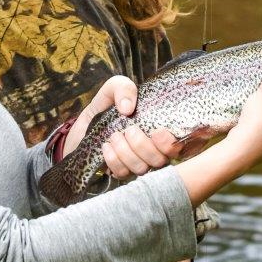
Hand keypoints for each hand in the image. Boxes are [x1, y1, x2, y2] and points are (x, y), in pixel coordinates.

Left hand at [63, 75, 179, 179]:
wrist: (84, 123)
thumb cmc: (107, 106)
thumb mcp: (114, 88)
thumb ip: (124, 88)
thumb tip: (128, 108)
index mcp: (158, 130)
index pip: (176, 146)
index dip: (169, 144)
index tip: (157, 131)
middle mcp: (152, 150)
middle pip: (159, 160)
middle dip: (142, 145)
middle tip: (128, 130)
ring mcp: (137, 163)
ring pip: (141, 168)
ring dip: (125, 152)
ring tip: (113, 136)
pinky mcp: (120, 171)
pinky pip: (122, 173)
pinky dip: (113, 159)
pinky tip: (105, 146)